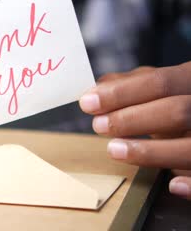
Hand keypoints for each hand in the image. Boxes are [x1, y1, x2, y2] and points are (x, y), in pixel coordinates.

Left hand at [79, 61, 190, 199]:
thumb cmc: (179, 105)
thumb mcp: (161, 90)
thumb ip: (132, 85)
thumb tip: (98, 86)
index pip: (160, 82)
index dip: (121, 93)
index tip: (89, 102)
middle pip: (176, 111)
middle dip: (131, 120)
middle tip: (99, 126)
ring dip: (150, 151)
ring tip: (114, 150)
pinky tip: (172, 185)